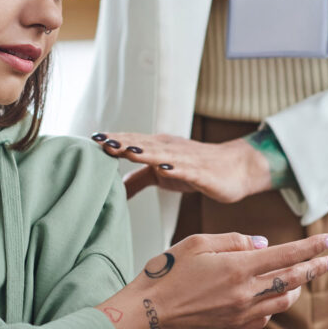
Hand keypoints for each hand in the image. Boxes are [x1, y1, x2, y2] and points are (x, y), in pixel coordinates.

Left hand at [90, 132, 270, 201]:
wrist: (236, 168)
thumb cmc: (196, 168)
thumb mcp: (162, 175)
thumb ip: (138, 179)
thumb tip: (113, 189)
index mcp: (158, 147)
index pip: (132, 141)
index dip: (113, 141)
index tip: (91, 139)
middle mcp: (169, 149)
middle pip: (142, 144)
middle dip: (121, 142)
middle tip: (100, 139)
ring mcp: (185, 160)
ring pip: (161, 154)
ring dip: (143, 150)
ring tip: (125, 148)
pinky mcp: (201, 173)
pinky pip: (186, 170)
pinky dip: (174, 167)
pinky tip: (163, 167)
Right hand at [96, 232, 327, 328]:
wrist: (147, 315)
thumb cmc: (165, 275)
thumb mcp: (196, 244)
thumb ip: (233, 240)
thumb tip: (263, 244)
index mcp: (237, 268)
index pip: (286, 255)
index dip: (310, 247)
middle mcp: (245, 293)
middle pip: (293, 279)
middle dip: (315, 268)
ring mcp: (241, 314)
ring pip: (282, 300)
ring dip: (296, 287)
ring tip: (300, 276)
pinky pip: (265, 316)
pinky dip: (273, 303)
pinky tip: (270, 296)